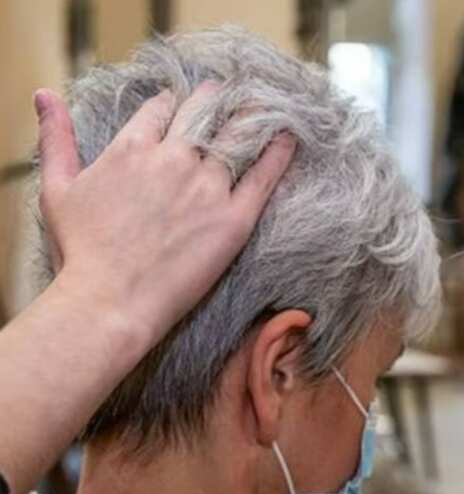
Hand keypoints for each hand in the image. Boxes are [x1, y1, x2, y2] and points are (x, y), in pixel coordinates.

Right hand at [33, 82, 295, 344]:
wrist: (110, 300)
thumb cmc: (80, 251)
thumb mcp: (57, 187)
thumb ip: (56, 137)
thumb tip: (43, 94)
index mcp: (133, 148)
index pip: (163, 110)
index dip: (175, 104)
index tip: (185, 103)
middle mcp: (173, 159)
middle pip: (204, 114)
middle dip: (215, 100)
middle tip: (230, 94)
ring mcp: (207, 187)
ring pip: (237, 137)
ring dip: (251, 118)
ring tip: (266, 107)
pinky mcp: (234, 218)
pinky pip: (264, 176)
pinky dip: (279, 153)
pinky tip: (290, 137)